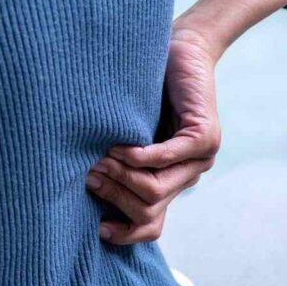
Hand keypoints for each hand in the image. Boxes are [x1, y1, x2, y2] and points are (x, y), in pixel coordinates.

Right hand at [86, 28, 221, 244]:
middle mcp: (186, 178)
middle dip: (113, 197)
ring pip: (155, 191)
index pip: (150, 227)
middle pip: (146, 212)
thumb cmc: (144, 96)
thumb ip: (115, 167)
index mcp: (168, 184)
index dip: (124, 233)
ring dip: (121, 178)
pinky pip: (164, 159)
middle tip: (89, 175)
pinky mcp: (205, 138)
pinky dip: (137, 156)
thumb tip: (81, 190)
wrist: (180, 52)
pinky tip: (118, 147)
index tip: (97, 227)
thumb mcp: (124, 141)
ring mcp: (200, 160)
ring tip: (100, 161)